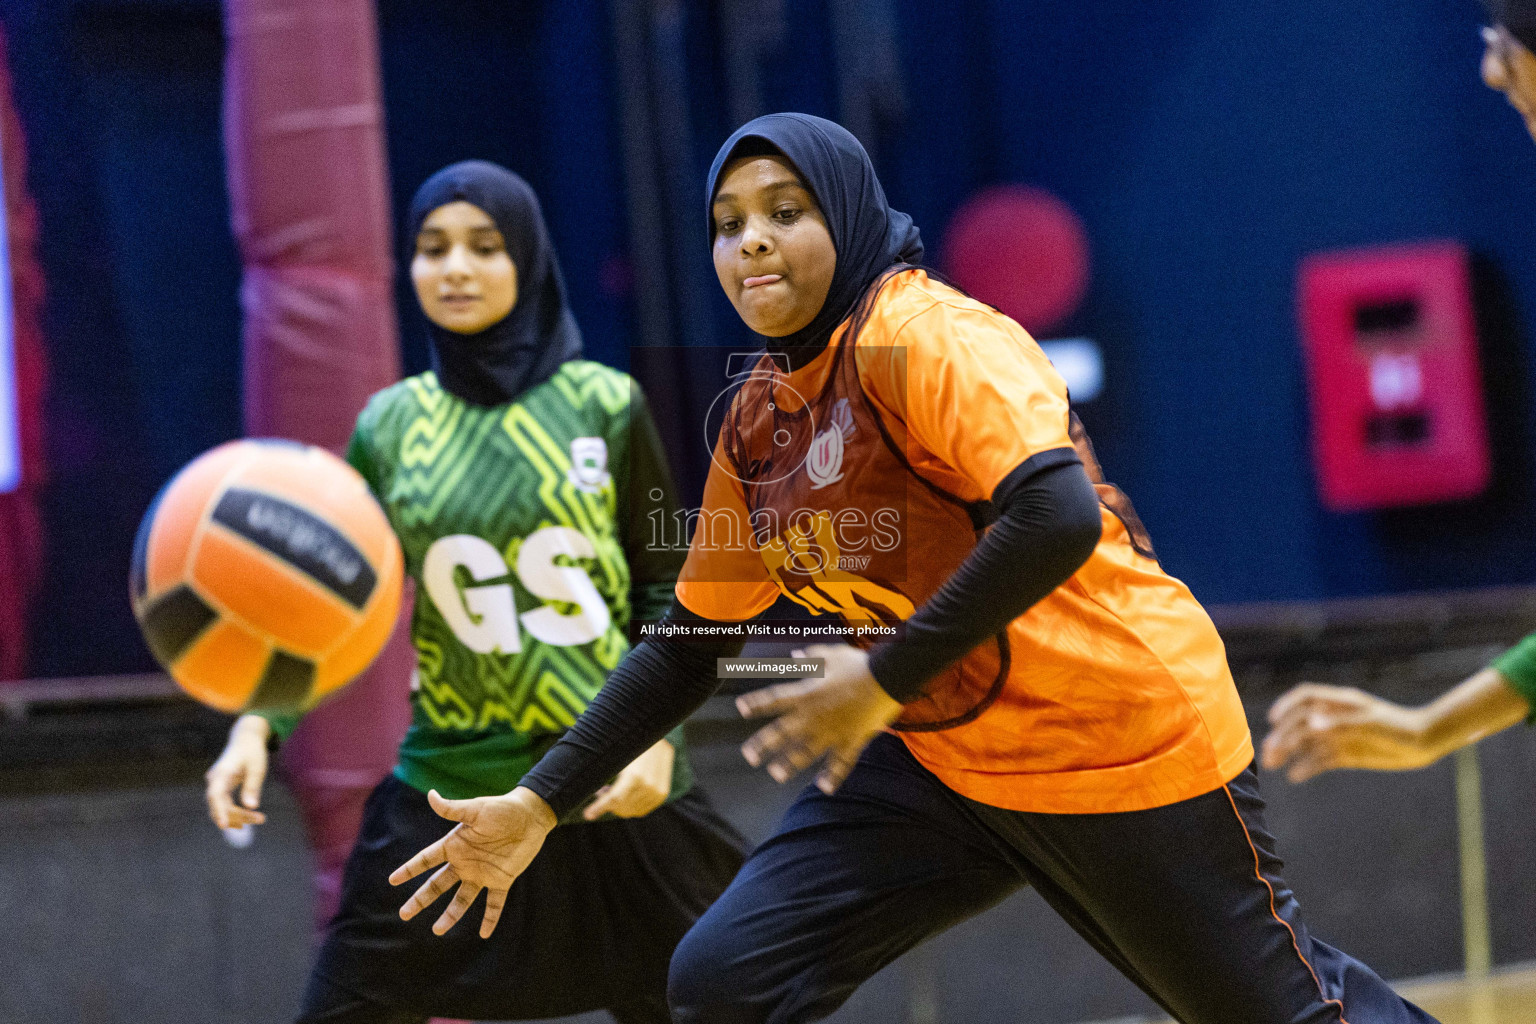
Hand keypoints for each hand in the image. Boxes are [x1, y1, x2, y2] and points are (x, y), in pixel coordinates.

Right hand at [205, 715, 270, 828]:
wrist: (246, 739)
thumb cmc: (252, 751)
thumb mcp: (257, 768)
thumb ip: (253, 787)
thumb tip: (252, 807)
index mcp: (221, 773)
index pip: (215, 795)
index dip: (219, 811)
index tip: (223, 825)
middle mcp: (214, 780)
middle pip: (219, 805)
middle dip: (237, 816)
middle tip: (261, 819)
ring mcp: (216, 784)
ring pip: (222, 807)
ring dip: (238, 816)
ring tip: (259, 819)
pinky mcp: (220, 787)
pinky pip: (224, 804)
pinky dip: (235, 812)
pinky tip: (247, 821)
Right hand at [390, 786, 557, 937]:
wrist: (531, 816)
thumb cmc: (502, 808)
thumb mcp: (476, 809)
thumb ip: (453, 809)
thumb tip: (430, 795)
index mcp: (455, 845)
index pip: (426, 860)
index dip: (410, 869)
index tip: (393, 881)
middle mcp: (465, 862)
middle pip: (437, 884)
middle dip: (421, 899)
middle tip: (404, 914)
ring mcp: (482, 873)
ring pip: (462, 899)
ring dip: (450, 915)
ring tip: (437, 931)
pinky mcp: (502, 880)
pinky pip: (494, 903)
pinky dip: (490, 918)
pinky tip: (484, 934)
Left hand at [583, 738, 673, 819]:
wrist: (657, 736)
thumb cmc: (630, 742)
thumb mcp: (616, 756)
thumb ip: (602, 773)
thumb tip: (587, 789)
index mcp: (635, 775)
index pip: (614, 798)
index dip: (599, 807)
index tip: (587, 814)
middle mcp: (648, 785)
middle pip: (621, 807)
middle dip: (608, 804)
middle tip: (600, 791)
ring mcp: (657, 791)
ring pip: (631, 810)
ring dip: (619, 805)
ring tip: (611, 790)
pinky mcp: (661, 794)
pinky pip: (641, 810)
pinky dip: (630, 806)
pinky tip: (624, 794)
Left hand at [737, 644, 901, 793]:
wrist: (887, 679)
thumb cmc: (859, 664)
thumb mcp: (832, 654)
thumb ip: (811, 657)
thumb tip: (795, 656)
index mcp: (807, 694)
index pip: (775, 699)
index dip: (756, 703)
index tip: (741, 709)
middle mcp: (814, 716)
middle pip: (782, 733)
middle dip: (763, 745)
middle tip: (749, 757)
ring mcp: (832, 731)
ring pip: (805, 752)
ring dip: (789, 764)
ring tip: (776, 774)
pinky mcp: (851, 740)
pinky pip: (840, 763)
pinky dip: (832, 776)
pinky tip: (824, 788)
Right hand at [1260, 683, 1433, 782]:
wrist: (1424, 743)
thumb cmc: (1397, 726)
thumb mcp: (1367, 723)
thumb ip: (1337, 722)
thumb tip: (1310, 723)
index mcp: (1339, 701)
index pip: (1304, 697)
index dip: (1286, 705)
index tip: (1272, 720)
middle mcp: (1334, 717)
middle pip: (1300, 723)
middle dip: (1282, 736)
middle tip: (1267, 753)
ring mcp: (1339, 736)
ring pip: (1306, 743)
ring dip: (1288, 752)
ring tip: (1272, 765)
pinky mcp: (1346, 754)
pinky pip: (1321, 760)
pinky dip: (1307, 767)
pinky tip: (1295, 776)